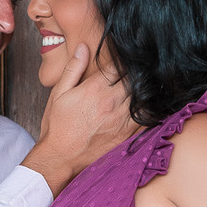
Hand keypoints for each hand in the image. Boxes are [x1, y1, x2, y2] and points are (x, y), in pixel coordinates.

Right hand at [23, 45, 133, 194]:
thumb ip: (73, 68)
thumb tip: (83, 47)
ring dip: (144, 88)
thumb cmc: (57, 127)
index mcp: (95, 88)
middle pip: (135, 78)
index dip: (124, 57)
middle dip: (137, 71)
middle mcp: (111, 103)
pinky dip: (149, 108)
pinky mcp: (126, 135)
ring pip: (143, 96)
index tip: (126, 54)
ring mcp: (121, 120)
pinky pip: (145, 117)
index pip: (119, 64)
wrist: (60, 159)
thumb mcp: (59, 93)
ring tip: (147, 81)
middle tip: (140, 66)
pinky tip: (148, 102)